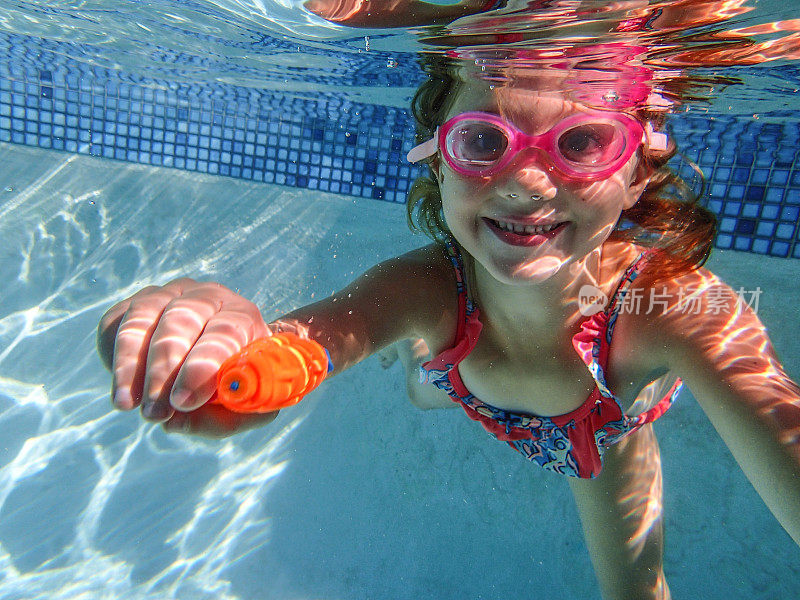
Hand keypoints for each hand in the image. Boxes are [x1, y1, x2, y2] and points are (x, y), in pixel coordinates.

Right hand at [97, 278, 276, 435]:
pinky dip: (113, 354)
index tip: (183, 402)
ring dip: (130, 364)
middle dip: (162, 370)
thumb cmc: (238, 384)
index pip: (225, 332)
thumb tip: (175, 422)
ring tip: (126, 404)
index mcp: (243, 316)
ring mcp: (170, 296)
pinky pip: (115, 322)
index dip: (202, 366)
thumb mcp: (246, 407)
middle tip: (154, 412)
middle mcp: (207, 297)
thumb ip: (222, 417)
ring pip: (142, 317)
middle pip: (180, 320)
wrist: (222, 363)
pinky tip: (123, 387)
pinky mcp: (136, 304)